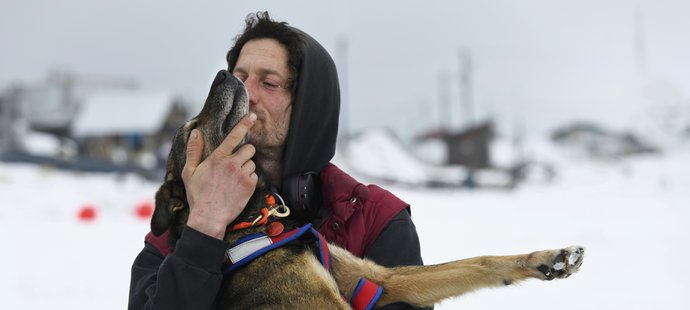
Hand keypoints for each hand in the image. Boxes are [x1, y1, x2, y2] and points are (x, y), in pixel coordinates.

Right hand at [182, 113, 257, 238]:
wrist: (209, 217)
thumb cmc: (197, 195)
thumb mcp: (189, 172)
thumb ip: (194, 151)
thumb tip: (195, 132)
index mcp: (218, 158)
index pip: (234, 136)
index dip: (244, 124)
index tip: (252, 116)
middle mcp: (232, 164)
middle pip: (249, 149)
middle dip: (246, 153)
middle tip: (236, 162)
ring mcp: (242, 175)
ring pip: (252, 163)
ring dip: (246, 168)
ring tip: (234, 179)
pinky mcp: (250, 186)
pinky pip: (255, 176)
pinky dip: (249, 180)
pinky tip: (239, 186)